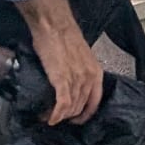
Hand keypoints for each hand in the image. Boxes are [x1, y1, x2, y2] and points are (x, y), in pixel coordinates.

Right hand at [20, 0, 102, 124]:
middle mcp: (89, 77)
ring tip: (48, 117)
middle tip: (57, 117)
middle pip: (81, 107)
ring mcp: (77, 79)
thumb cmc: (65, 36)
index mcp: (96, 71)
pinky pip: (62, 104)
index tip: (76, 119)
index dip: (86, 114)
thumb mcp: (81, 56)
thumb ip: (80, 71)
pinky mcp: (62, 80)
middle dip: (69, 116)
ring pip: (71, 108)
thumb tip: (72, 82)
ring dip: (59, 116)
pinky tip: (49, 119)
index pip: (95, 101)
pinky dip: (55, 115)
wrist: (55, 25)